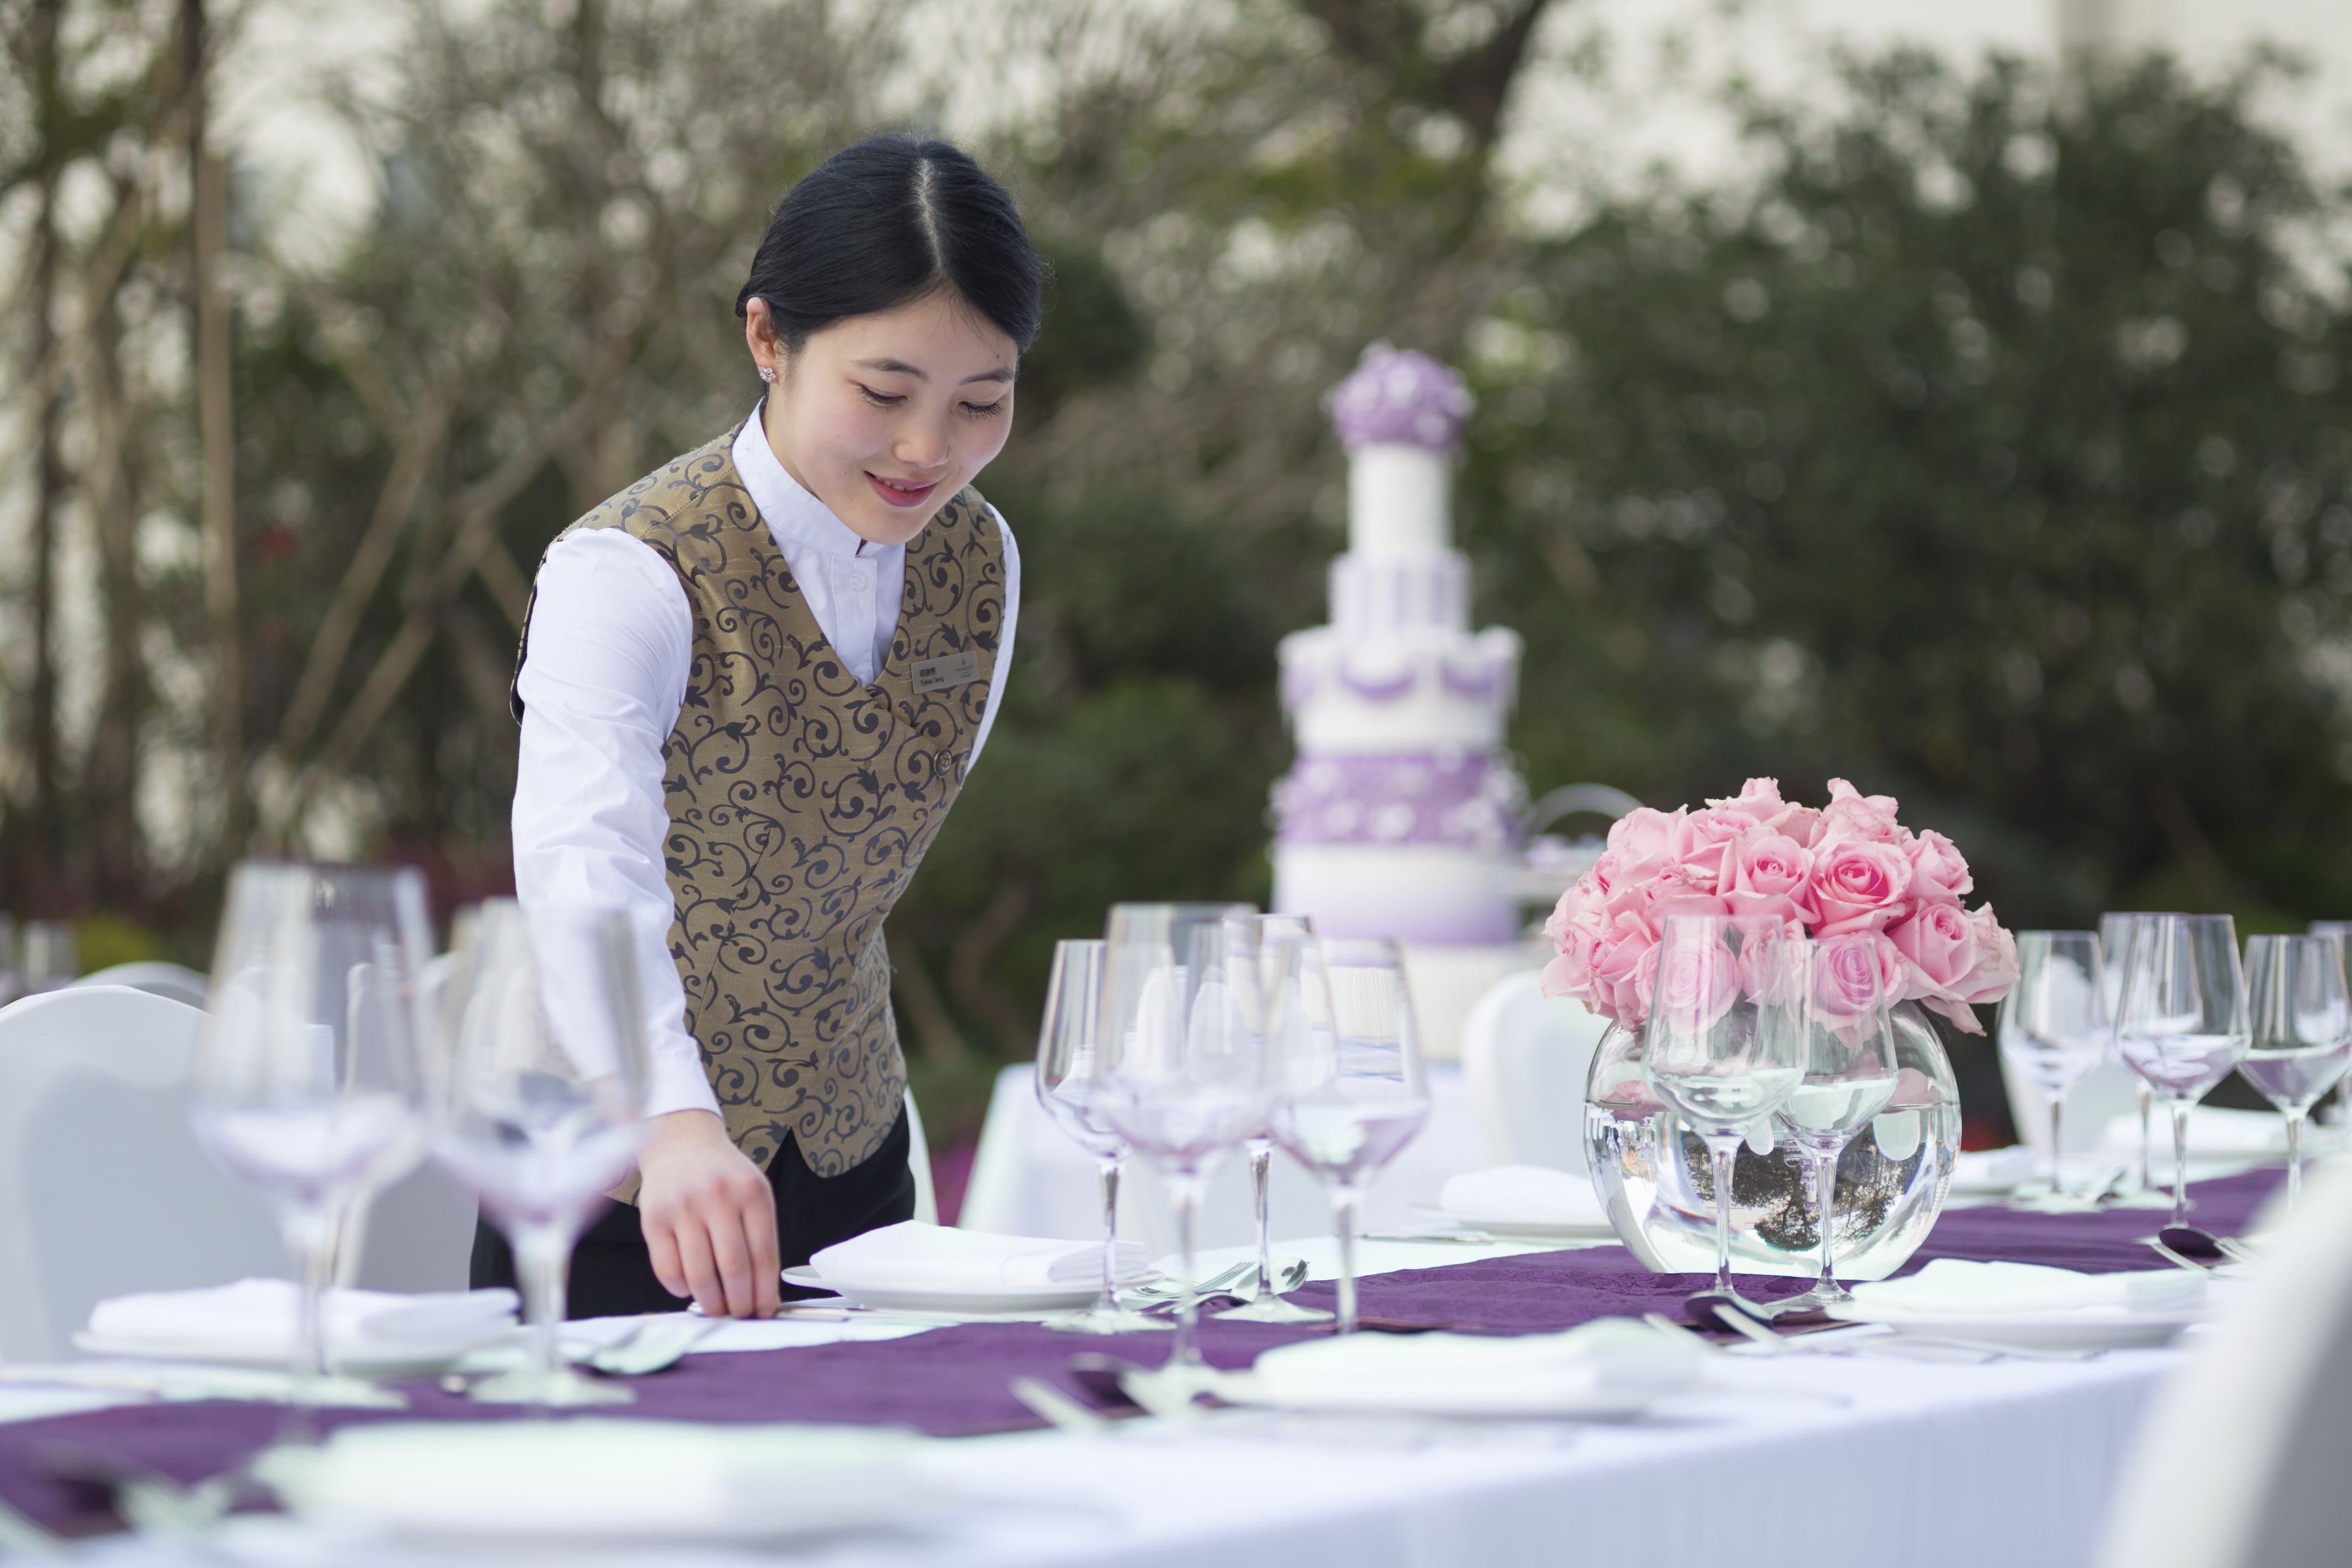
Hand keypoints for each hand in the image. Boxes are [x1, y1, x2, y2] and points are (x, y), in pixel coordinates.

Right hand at [635, 1110, 779, 1318]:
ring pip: (699, 1273)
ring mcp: (683, 1207)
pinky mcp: (653, 1218)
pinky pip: (667, 1268)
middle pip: (733, 1268)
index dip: (765, 1291)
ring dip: (710, 1302)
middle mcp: (718, 1198)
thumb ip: (759, 1235)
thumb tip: (762, 1292)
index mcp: (751, 1193)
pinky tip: (689, 1289)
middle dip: (739, 1303)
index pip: (763, 1255)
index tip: (765, 1312)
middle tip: (740, 1316)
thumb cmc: (723, 1175)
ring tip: (717, 1310)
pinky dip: (680, 1288)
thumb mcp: (753, 1192)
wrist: (681, 1141)